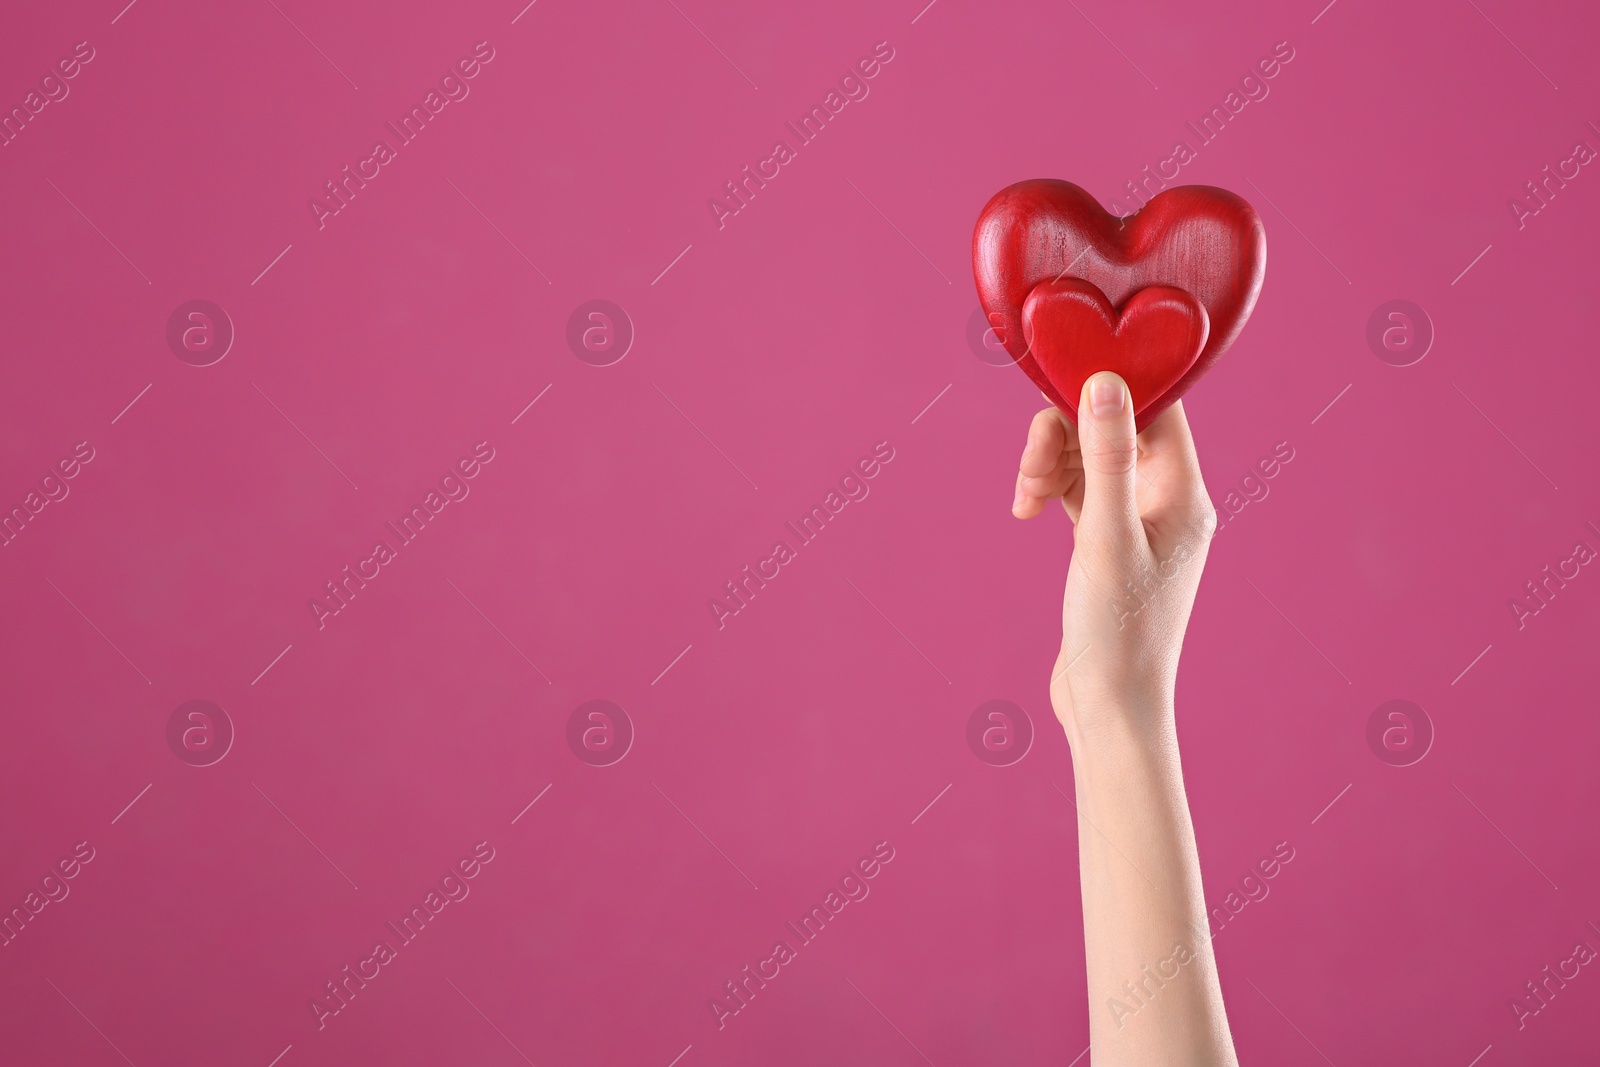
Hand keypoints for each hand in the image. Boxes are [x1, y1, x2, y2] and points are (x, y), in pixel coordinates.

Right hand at [1012, 372, 1215, 746]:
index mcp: (1184, 494)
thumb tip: (1106, 379)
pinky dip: (1048, 489)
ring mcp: (1137, 521)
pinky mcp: (1107, 541)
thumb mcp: (1105, 538)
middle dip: (1063, 435)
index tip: (1059, 380)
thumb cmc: (1117, 633)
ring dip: (1049, 463)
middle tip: (1028, 468)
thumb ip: (1107, 457)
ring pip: (1089, 458)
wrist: (1108, 709)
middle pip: (1114, 428)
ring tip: (1023, 498)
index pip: (1158, 407)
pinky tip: (1024, 510)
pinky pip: (1078, 489)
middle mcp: (1167, 501)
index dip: (1111, 385)